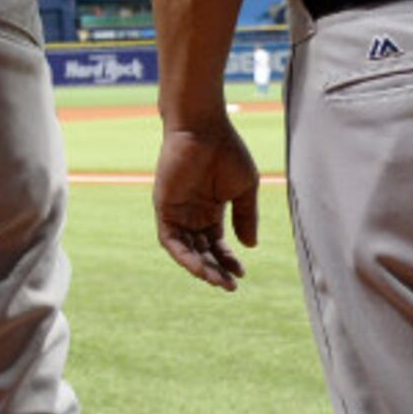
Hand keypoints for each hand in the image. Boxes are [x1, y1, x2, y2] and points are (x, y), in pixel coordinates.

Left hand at [155, 118, 259, 290]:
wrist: (203, 128)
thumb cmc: (226, 151)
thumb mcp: (244, 189)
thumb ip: (245, 217)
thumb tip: (249, 246)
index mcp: (210, 209)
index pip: (216, 243)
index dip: (228, 260)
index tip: (241, 274)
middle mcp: (192, 213)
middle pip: (201, 250)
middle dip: (215, 269)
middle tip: (229, 285)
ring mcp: (177, 211)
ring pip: (185, 250)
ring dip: (199, 268)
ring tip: (216, 281)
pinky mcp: (163, 207)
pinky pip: (169, 240)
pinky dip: (183, 256)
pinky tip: (199, 268)